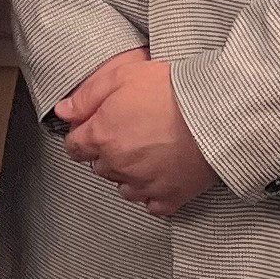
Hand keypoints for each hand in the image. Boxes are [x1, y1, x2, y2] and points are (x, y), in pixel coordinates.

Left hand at [53, 49, 215, 216]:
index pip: (75, 147)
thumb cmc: (171, 89)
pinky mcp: (171, 197)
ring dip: (128, 173)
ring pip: (123, 186)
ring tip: (147, 150)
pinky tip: (162, 172)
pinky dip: (153, 191)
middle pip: (100, 166)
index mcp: (103, 136)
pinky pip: (152, 204)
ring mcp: (145, 184)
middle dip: (107, 151)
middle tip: (129, 131)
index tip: (93, 129)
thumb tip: (63, 111)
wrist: (216, 111)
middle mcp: (119, 165)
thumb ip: (86, 95)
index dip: (82, 135)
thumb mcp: (122, 75)